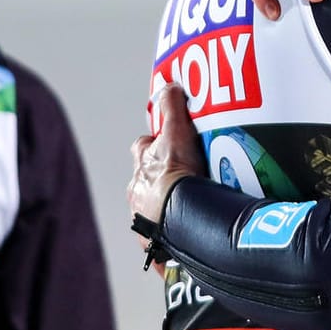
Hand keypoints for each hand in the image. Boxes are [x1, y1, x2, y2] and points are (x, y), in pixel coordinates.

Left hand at [128, 86, 206, 274]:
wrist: (177, 216)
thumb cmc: (175, 177)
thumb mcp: (176, 132)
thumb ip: (173, 107)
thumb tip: (169, 86)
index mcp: (141, 170)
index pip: (142, 149)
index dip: (154, 145)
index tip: (168, 143)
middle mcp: (139, 195)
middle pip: (145, 182)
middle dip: (159, 181)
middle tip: (184, 179)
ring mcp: (146, 221)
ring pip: (154, 211)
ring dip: (168, 210)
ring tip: (192, 211)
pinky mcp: (159, 244)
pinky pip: (166, 239)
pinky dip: (176, 237)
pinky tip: (192, 236)